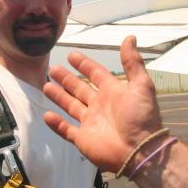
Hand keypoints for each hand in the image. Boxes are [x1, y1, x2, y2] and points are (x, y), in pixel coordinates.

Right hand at [43, 36, 162, 171]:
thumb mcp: (141, 85)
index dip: (84, 64)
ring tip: (46, 86)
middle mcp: (100, 106)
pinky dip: (57, 124)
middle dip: (67, 79)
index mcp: (113, 92)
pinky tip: (47, 115)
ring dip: (59, 97)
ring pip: (71, 106)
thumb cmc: (141, 117)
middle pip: (80, 89)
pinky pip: (67, 130)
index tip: (72, 56)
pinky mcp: (83, 139)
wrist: (139, 149)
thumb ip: (133, 62)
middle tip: (53, 69)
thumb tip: (130, 37)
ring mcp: (91, 123)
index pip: (96, 74)